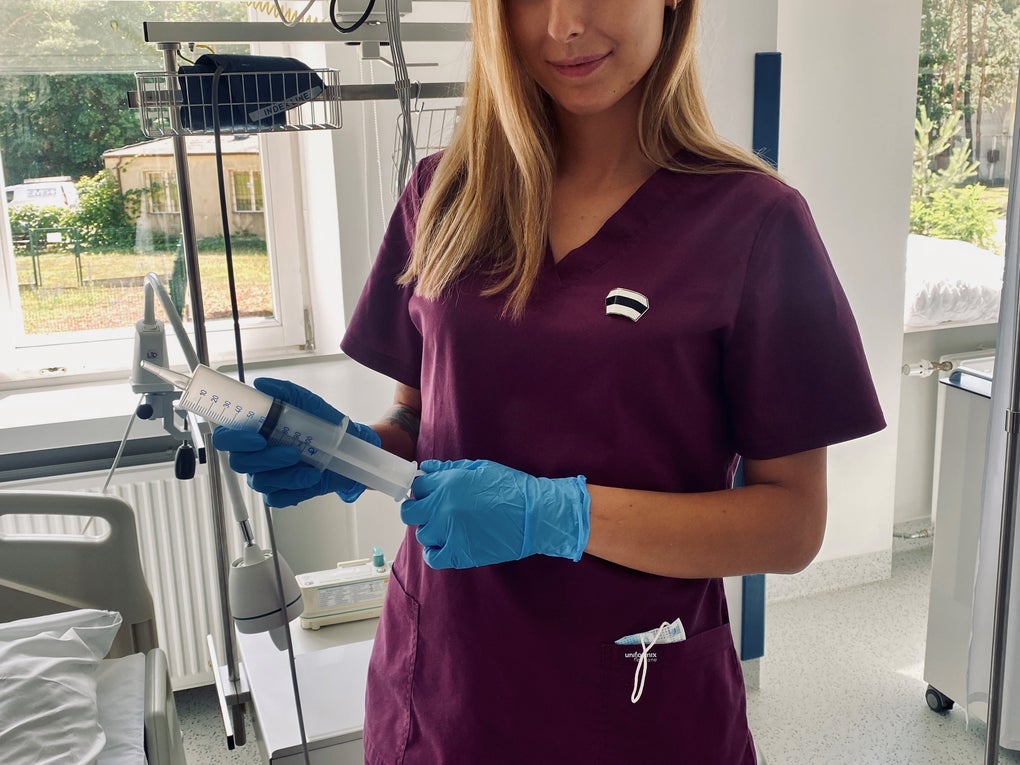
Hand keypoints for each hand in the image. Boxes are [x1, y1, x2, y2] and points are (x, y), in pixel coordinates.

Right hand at [211, 377, 381, 506]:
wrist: (348, 449)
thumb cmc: (325, 425)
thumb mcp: (308, 402)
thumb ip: (284, 391)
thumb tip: (261, 384)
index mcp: (255, 432)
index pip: (227, 437)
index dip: (235, 439)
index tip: (258, 437)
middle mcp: (256, 454)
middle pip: (240, 462)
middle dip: (266, 458)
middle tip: (292, 453)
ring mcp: (266, 475)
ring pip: (259, 482)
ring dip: (285, 475)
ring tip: (310, 466)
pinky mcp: (280, 493)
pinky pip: (276, 498)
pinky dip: (294, 489)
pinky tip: (310, 477)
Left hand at [400, 459, 590, 568]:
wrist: (536, 515)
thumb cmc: (511, 487)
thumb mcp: (481, 468)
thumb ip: (450, 469)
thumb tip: (428, 468)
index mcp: (449, 483)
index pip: (418, 486)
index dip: (423, 490)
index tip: (431, 494)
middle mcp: (443, 507)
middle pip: (410, 513)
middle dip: (417, 510)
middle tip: (432, 512)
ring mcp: (449, 532)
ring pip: (422, 534)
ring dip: (431, 530)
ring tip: (449, 528)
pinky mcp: (460, 554)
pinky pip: (432, 557)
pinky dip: (434, 552)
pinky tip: (446, 545)